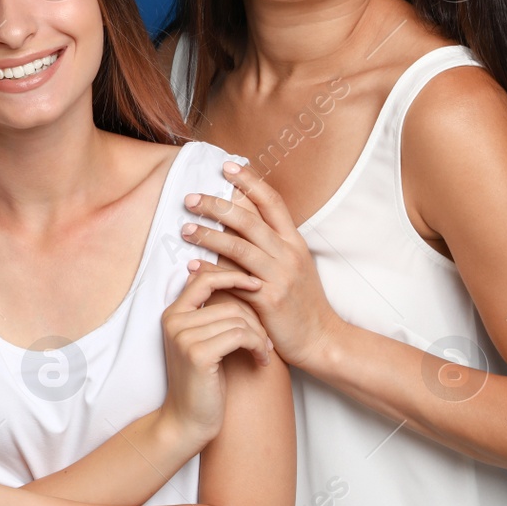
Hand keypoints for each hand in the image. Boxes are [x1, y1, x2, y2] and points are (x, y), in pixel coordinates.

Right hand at [160, 262, 270, 444]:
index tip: (257, 284)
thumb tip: (228, 282)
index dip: (233, 276)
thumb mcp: (199, 343)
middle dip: (256, 321)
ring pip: (239, 320)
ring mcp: (184, 337)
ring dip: (260, 337)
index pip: (204, 279)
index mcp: (172, 314)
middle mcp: (174, 321)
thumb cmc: (201, 382)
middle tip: (266, 342)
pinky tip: (261, 361)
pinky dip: (259, 347)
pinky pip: (241, 336)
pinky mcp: (199, 354)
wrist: (187, 420)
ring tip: (264, 353)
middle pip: (229, 303)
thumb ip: (206, 315)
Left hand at [180, 163, 341, 367]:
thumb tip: (237, 219)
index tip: (227, 166)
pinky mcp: (269, 299)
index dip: (250, 182)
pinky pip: (235, 280)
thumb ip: (270, 244)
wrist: (321, 339)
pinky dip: (211, 270)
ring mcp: (280, 276)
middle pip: (249, 219)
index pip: (272, 202)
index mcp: (294, 241)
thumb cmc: (301, 302)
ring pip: (238, 246)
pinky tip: (192, 265)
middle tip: (190, 198)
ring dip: (208, 235)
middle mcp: (288, 254)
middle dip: (217, 205)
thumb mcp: (293, 266)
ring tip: (185, 229)